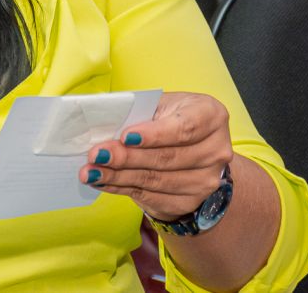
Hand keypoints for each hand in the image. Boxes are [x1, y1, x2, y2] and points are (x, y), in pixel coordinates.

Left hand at [80, 92, 233, 220]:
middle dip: (126, 157)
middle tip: (96, 154)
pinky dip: (122, 189)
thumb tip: (103, 121)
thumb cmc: (169, 119)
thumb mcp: (159, 106)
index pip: (184, 127)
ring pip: (157, 180)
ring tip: (91, 171)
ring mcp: (207, 179)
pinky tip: (102, 182)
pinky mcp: (192, 201)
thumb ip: (138, 112)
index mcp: (211, 115)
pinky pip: (152, 197)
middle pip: (167, 157)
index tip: (125, 136)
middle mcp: (216, 149)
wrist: (191, 149)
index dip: (154, 134)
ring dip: (119, 176)